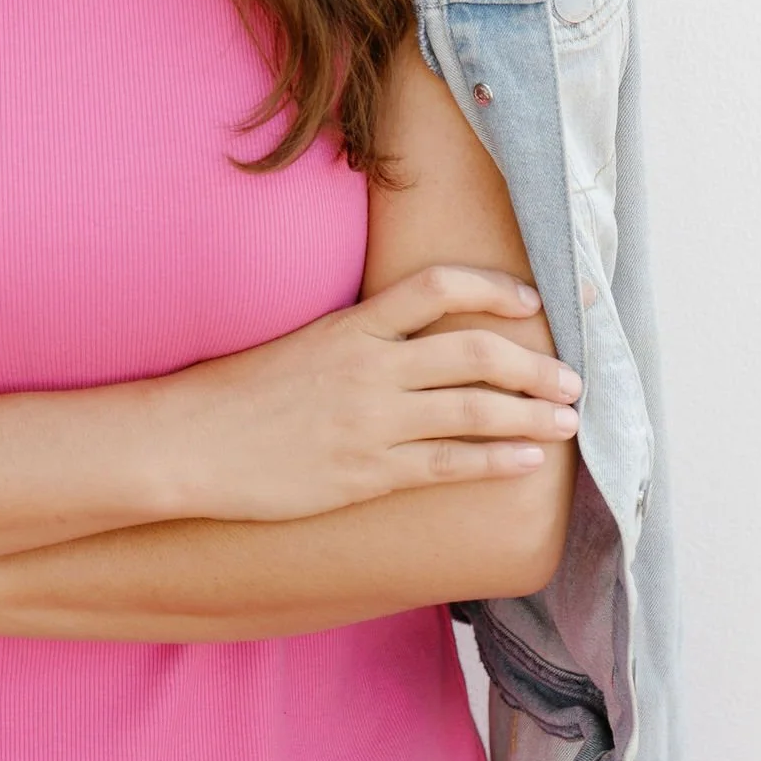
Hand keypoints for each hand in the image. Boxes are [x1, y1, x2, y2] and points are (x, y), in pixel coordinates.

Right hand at [147, 261, 578, 523]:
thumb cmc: (235, 395)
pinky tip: (527, 460)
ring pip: (473, 410)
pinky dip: (495, 459)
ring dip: (530, 413)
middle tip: (571, 378)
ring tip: (568, 419)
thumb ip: (355, 342)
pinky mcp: (366, 473)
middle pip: (474, 352)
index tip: (529, 299)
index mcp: (351, 327)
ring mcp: (371, 422)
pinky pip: (448, 465)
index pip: (436, 288)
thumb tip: (404, 345)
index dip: (492, 289)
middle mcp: (369, 368)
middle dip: (533, 364)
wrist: (188, 443)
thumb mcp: (298, 346)